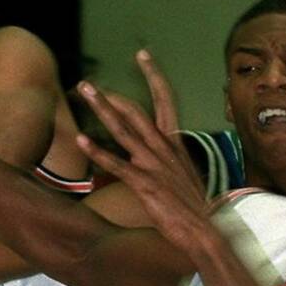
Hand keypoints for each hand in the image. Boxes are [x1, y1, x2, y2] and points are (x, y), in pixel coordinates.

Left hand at [75, 52, 209, 251]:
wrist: (204, 231)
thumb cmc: (194, 209)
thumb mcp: (184, 178)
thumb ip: (170, 163)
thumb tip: (161, 159)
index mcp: (175, 144)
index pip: (166, 100)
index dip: (154, 76)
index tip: (142, 55)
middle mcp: (163, 149)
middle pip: (135, 111)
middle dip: (110, 95)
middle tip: (86, 83)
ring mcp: (153, 165)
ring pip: (123, 129)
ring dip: (101, 109)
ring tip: (83, 94)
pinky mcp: (145, 184)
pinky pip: (117, 163)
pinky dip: (98, 151)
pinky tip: (81, 139)